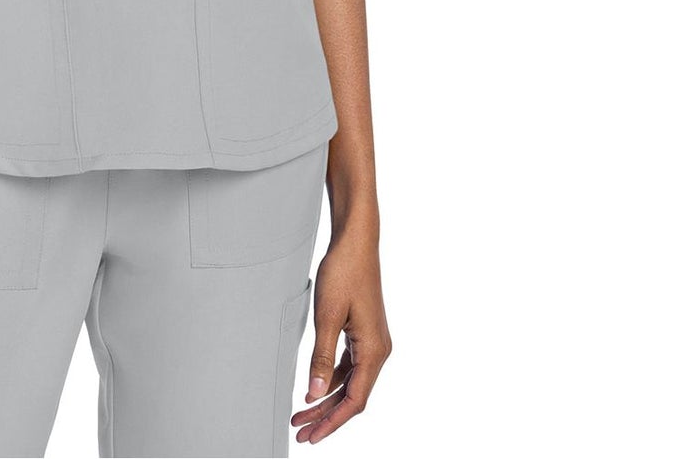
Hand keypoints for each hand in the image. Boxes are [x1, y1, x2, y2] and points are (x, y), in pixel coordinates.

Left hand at [291, 230, 392, 443]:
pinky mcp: (364, 333)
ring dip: (326, 398)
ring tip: (301, 414)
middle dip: (326, 416)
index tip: (311, 436)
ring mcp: (372, 342)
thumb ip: (321, 357)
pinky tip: (314, 387)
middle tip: (300, 432)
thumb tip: (315, 393)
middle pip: (352, 395)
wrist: (356, 242)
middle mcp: (378, 350)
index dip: (332, 422)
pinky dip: (331, 378)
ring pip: (349, 382)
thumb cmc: (344, 272)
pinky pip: (349, 365)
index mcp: (374, 351)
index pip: (354, 400)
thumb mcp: (327, 316)